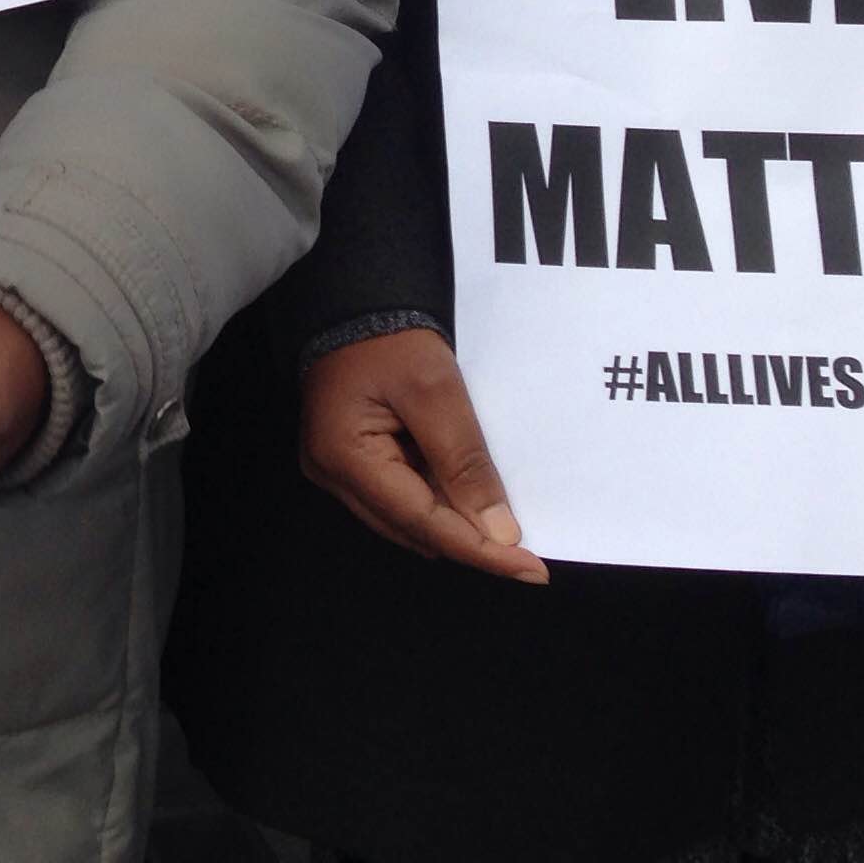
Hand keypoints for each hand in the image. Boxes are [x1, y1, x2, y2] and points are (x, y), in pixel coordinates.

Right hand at [299, 326, 546, 582]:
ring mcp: (335, 468)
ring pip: (404, 518)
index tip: (532, 569)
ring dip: (453, 523)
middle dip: (468, 541)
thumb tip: (499, 533)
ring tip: (502, 524)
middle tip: (525, 552)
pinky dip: (436, 500)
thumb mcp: (436, 392)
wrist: (355, 294)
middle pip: (411, 528)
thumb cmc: (391, 337)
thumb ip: (465, 463)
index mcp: (345, 458)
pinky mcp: (347, 457)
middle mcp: (331, 474)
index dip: (480, 550)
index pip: (422, 521)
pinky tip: (467, 495)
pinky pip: (398, 496)